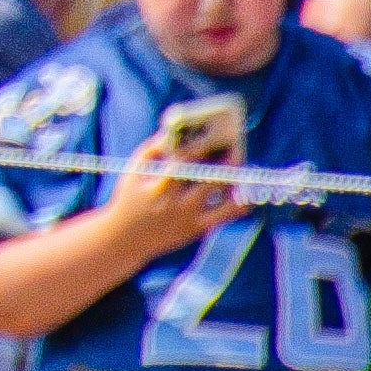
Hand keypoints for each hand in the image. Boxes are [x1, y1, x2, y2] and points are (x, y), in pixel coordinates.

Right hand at [106, 131, 247, 256]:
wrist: (127, 238)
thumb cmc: (129, 198)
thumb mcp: (132, 172)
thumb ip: (152, 149)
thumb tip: (174, 132)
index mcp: (160, 186)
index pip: (186, 161)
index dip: (201, 146)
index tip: (210, 135)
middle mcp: (178, 203)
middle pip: (210, 178)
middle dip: (225, 160)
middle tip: (234, 146)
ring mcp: (191, 218)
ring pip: (226, 199)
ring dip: (236, 181)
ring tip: (241, 167)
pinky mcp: (199, 229)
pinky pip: (227, 215)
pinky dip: (241, 202)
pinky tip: (244, 189)